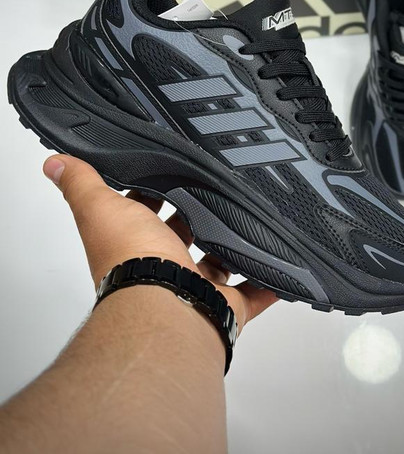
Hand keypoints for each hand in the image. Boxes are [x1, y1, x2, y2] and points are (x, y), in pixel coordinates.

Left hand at [43, 155, 277, 332]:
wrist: (167, 310)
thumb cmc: (132, 258)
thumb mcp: (101, 208)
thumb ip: (82, 183)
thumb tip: (54, 163)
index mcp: (134, 243)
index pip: (142, 212)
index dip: (152, 192)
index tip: (170, 170)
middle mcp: (162, 268)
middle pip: (182, 237)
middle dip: (198, 216)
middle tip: (217, 189)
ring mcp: (195, 289)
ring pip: (217, 265)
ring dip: (232, 247)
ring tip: (251, 218)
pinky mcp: (225, 308)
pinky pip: (253, 294)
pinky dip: (268, 282)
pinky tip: (280, 265)